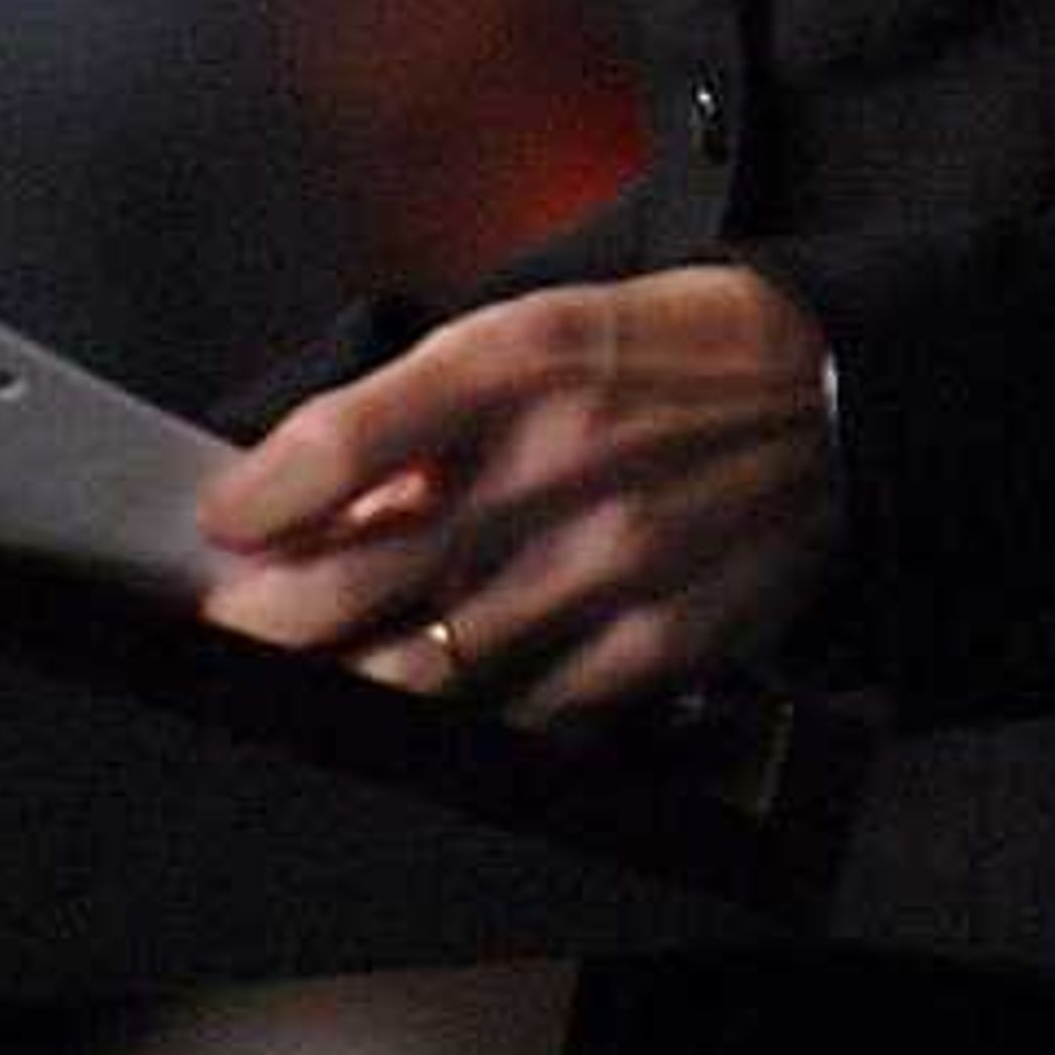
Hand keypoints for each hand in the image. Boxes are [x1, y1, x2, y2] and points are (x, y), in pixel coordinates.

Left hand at [197, 263, 838, 730]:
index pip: (350, 436)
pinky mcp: (657, 645)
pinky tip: (418, 723)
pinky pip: (524, 717)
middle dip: (268, 621)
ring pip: (429, 670)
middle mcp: (559, 464)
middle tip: (224, 633)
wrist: (834, 395)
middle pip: (366, 575)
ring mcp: (609, 566)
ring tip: (290, 692)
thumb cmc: (667, 352)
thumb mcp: (544, 327)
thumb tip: (322, 495)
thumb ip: (433, 409)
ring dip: (339, 689)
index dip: (263, 491)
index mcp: (521, 359)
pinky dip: (459, 727)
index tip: (220, 522)